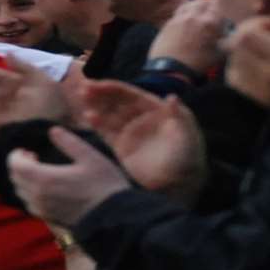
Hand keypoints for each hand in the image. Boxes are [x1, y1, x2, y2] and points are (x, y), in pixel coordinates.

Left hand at [9, 127, 131, 225]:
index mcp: (45, 178)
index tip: (25, 150)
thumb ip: (69, 142)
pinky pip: (29, 203)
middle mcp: (38, 196)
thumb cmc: (104, 184)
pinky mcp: (47, 218)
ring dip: (24, 179)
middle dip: (19, 165)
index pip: (15, 165)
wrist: (113, 217)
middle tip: (32, 157)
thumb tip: (53, 130)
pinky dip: (30, 192)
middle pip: (15, 178)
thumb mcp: (90, 157)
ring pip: (20, 192)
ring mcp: (42, 209)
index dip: (15, 155)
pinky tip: (44, 187)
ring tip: (39, 170)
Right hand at [77, 80, 205, 201]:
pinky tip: (88, 117)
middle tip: (84, 88)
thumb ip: (180, 116)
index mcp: (157, 110)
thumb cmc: (187, 158)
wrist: (177, 185)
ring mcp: (131, 132)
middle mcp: (141, 118)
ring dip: (96, 106)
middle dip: (101, 94)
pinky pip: (107, 132)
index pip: (132, 95)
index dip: (115, 89)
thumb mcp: (187, 136)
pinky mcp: (122, 147)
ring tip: (82, 99)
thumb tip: (171, 97)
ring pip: (110, 114)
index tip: (99, 85)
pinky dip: (97, 123)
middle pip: (118, 102)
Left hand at [146, 0, 227, 73]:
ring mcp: (179, 18)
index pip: (218, 4)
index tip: (223, 11)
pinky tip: (186, 22)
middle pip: (202, 1)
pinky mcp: (167, 24)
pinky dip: (184, 14)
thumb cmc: (198, 64)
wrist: (170, 70)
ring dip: (195, 6)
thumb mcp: (220, 54)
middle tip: (211, 10)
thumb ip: (228, 40)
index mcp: (210, 22)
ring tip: (198, 13)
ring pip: (189, 5)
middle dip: (209, 4)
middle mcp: (194, 16)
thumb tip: (232, 34)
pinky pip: (178, 13)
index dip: (221, 7)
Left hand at [224, 15, 269, 123]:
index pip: (246, 35)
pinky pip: (239, 84)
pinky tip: (262, 64)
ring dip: (244, 52)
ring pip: (233, 66)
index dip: (257, 23)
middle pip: (235, 48)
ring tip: (267, 49)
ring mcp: (265, 92)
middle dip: (249, 35)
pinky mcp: (266, 102)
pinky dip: (242, 69)